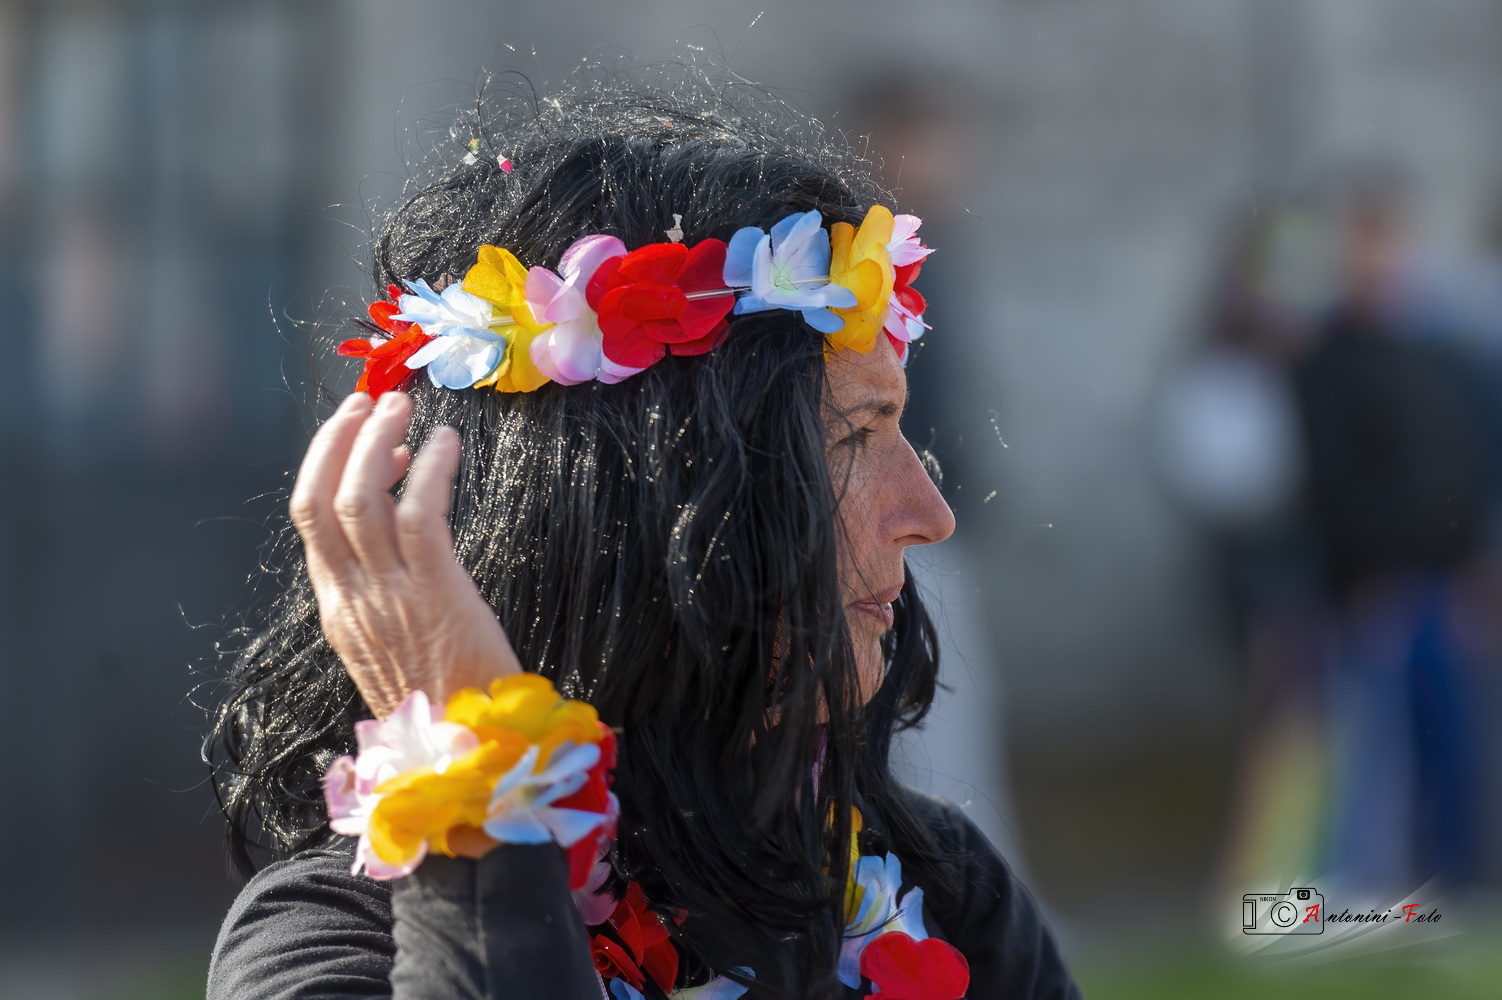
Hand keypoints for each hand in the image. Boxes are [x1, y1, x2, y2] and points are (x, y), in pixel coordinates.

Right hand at [290, 391, 520, 717]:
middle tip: (374, 401)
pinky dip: (430, 468)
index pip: (308, 521)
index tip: (358, 433)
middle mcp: (352, 598)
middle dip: (340, 439)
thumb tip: (393, 532)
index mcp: (338, 610)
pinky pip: (419, 513)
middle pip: (319, 498)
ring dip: (380, 439)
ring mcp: (389, 596)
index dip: (326, 464)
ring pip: (360, 496)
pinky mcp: (436, 593)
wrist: (470, 753)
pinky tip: (446, 443)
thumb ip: (381, 594)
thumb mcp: (390, 647)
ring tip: (405, 407)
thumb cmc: (443, 700)